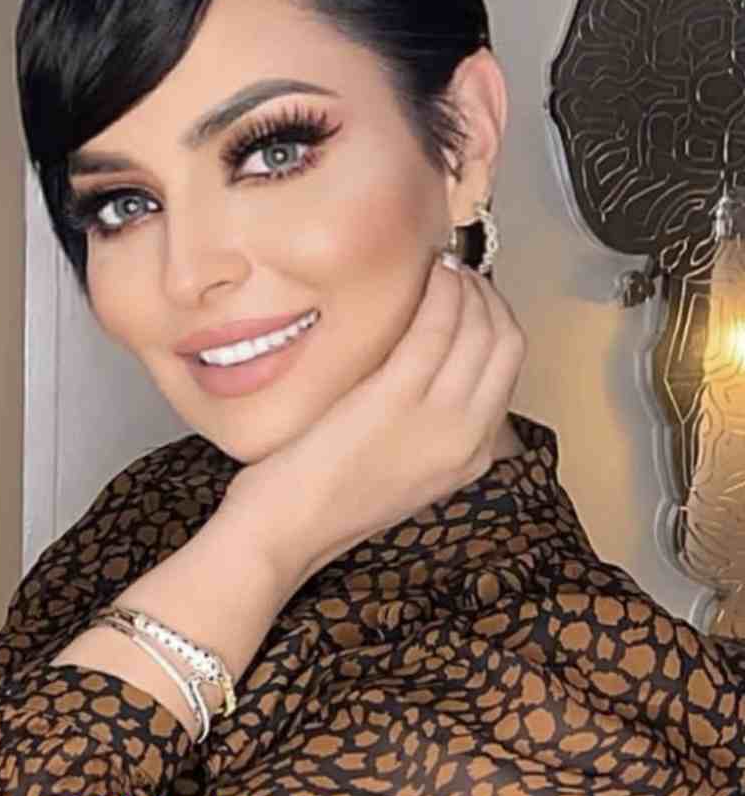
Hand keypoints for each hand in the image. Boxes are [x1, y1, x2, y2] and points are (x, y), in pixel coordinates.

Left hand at [220, 253, 526, 588]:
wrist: (287, 530)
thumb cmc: (325, 495)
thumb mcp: (400, 466)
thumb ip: (428, 422)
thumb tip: (432, 361)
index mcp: (472, 456)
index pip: (508, 369)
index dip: (496, 318)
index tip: (471, 293)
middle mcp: (467, 438)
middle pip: (506, 343)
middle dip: (488, 296)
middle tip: (456, 272)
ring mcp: (437, 420)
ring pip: (479, 329)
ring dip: (464, 285)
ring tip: (438, 266)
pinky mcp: (395, 399)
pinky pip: (434, 328)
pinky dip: (439, 292)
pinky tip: (425, 274)